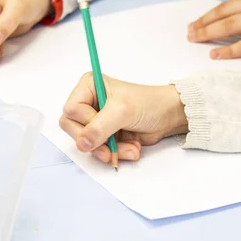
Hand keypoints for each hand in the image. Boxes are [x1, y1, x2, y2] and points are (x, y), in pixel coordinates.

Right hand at [59, 73, 188, 162]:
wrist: (169, 116)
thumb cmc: (148, 103)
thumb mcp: (122, 111)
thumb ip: (99, 127)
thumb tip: (81, 143)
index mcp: (88, 87)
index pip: (71, 111)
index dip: (85, 122)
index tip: (105, 124)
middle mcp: (89, 102)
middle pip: (73, 129)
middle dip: (96, 142)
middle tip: (110, 147)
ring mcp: (97, 120)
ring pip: (87, 144)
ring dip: (109, 150)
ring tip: (129, 147)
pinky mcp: (105, 135)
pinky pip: (100, 150)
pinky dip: (116, 153)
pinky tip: (131, 147)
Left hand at [188, 0, 240, 58]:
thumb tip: (236, 14)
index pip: (229, 4)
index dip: (210, 14)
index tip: (196, 22)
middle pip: (225, 13)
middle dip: (204, 23)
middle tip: (189, 32)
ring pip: (231, 26)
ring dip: (209, 33)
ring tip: (195, 40)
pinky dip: (229, 50)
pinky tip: (214, 54)